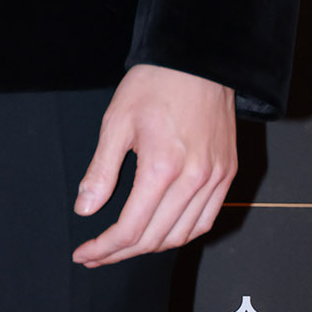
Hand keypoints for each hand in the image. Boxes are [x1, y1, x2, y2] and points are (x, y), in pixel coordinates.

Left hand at [72, 64, 235, 265]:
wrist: (196, 57)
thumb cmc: (154, 83)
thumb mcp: (117, 121)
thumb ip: (101, 171)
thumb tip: (85, 209)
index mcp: (162, 166)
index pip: (131, 228)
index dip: (104, 247)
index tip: (84, 254)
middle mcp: (194, 179)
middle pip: (155, 237)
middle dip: (121, 252)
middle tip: (96, 253)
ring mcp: (215, 177)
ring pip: (182, 235)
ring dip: (151, 247)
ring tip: (124, 245)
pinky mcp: (227, 172)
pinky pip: (205, 220)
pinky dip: (182, 233)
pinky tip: (162, 231)